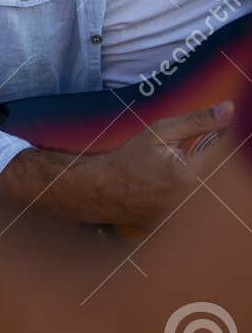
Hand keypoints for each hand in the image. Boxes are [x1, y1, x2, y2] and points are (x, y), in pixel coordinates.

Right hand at [98, 101, 235, 228]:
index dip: (227, 138)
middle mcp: (193, 199)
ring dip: (212, 178)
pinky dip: (201, 195)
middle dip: (219, 159)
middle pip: (227, 175)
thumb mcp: (160, 133)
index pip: (228, 152)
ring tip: (182, 171)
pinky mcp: (187, 225)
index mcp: (190, 174)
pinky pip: (206, 206)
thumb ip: (198, 121)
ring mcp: (190, 216)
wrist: (103, 191)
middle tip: (197, 152)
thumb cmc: (129, 159)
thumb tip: (230, 108)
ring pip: (218, 191)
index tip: (220, 130)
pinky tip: (179, 187)